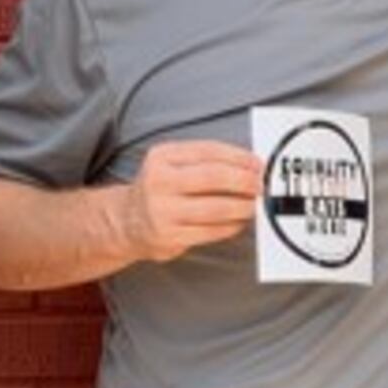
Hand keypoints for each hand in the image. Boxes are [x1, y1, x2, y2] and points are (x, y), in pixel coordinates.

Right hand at [113, 141, 263, 263]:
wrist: (128, 222)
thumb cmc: (160, 190)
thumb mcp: (172, 164)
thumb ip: (205, 161)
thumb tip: (248, 166)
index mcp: (162, 157)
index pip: (208, 151)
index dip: (239, 157)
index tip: (257, 164)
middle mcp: (159, 181)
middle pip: (213, 177)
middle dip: (244, 181)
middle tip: (259, 185)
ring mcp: (163, 210)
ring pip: (215, 207)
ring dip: (242, 206)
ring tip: (252, 205)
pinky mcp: (170, 236)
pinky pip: (210, 231)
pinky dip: (231, 226)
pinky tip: (238, 221)